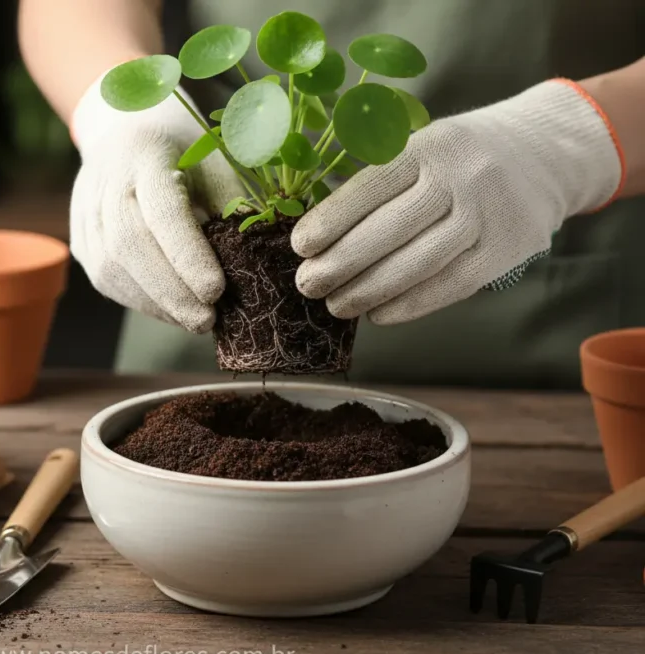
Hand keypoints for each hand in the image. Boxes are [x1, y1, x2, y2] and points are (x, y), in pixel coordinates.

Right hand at [70, 75, 242, 332]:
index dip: (187, 255)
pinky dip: (141, 302)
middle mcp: (105, 182)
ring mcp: (85, 212)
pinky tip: (170, 310)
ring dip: (156, 303)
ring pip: (111, 269)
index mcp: (145, 154)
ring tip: (194, 320)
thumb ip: (231, 205)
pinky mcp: (80, 240)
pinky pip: (105, 279)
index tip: (216, 291)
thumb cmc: (184, 150)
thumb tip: (253, 263)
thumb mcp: (216, 162)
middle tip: (207, 321)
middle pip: (129, 245)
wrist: (124, 131)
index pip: (161, 211)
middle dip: (171, 291)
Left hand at [292, 79, 623, 324]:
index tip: (300, 247)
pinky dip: (409, 305)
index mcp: (429, 146)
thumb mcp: (423, 145)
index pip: (370, 187)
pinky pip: (451, 286)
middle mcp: (461, 178)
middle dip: (340, 264)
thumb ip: (379, 182)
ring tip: (337, 306)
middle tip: (307, 285)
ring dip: (369, 292)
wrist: (547, 152)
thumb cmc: (461, 156)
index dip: (331, 221)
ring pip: (418, 264)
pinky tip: (378, 314)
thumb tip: (318, 237)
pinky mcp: (508, 250)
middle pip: (390, 230)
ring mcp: (487, 216)